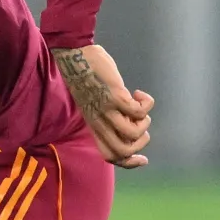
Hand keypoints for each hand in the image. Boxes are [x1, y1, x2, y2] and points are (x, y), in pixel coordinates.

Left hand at [52, 44, 153, 168]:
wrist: (74, 56)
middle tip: (142, 124)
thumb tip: (127, 119)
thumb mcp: (92, 102)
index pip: (109, 156)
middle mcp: (99, 122)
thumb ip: (105, 115)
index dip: (129, 163)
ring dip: (145, 122)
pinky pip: (138, 111)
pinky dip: (146, 103)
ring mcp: (106, 110)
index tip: (144, 159)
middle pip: (123, 151)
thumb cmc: (85, 77)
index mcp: (93, 125)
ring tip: (139, 106)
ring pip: (133, 134)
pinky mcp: (114, 97)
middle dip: (141, 143)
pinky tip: (138, 93)